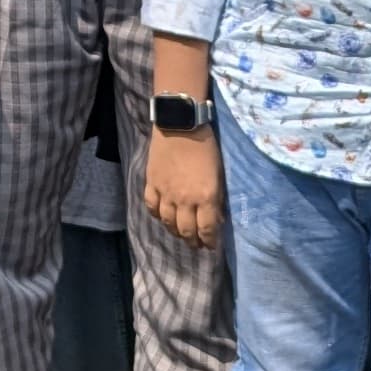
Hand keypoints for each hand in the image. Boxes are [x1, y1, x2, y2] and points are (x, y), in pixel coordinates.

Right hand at [143, 125, 223, 249]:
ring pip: (168, 222)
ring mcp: (165, 192)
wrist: (180, 125)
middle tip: (196, 244)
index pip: (206, 229)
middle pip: (186, 230)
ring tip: (180, 234)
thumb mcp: (218, 173)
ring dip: (175, 232)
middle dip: (193, 241)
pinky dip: (156, 215)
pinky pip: (151, 207)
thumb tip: (216, 217)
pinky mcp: (151, 183)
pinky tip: (161, 217)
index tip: (211, 245)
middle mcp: (184, 199)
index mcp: (205, 196)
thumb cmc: (205, 147)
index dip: (209, 242)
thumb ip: (216, 198)